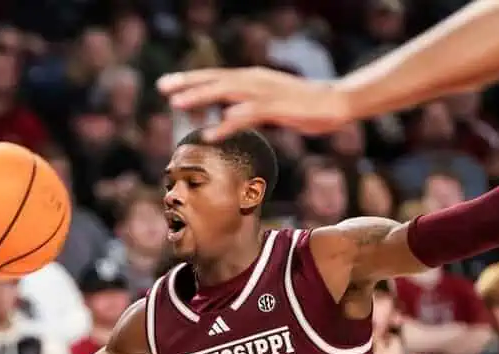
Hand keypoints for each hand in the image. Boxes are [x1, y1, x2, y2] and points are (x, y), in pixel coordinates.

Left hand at [157, 68, 351, 138]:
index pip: (216, 77)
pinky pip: (246, 116)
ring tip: (176, 104)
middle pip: (215, 79)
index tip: (167, 84)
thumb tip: (228, 115)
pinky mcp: (276, 107)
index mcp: (252, 79)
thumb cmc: (303, 105)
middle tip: (162, 87)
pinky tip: (211, 132)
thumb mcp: (269, 104)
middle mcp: (255, 80)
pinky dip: (227, 123)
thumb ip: (247, 107)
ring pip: (226, 92)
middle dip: (188, 83)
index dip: (191, 79)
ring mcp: (265, 92)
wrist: (337, 102)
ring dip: (200, 97)